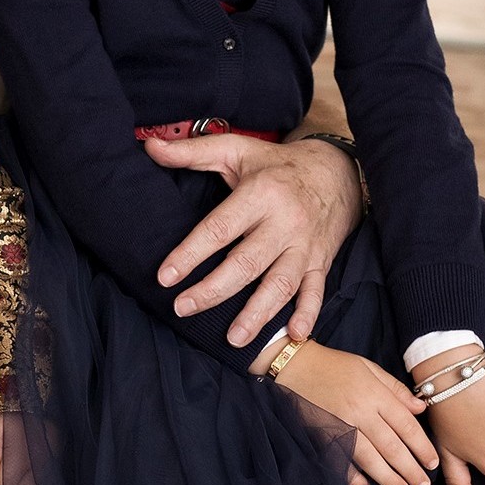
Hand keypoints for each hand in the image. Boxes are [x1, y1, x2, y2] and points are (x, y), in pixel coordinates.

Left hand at [147, 135, 361, 343]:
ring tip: (233, 338)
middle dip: (213, 290)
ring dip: (258, 314)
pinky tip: (294, 335)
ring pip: (281, 284)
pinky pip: (316, 291)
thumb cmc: (274, 164)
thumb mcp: (234, 150)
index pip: (220, 228)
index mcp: (260, 194)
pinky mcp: (321, 261)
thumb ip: (191, 152)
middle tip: (182, 308)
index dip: (190, 253)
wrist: (334, 172)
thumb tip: (149, 146)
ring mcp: (305, 245)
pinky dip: (308, 314)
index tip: (166, 276)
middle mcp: (284, 222)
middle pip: (246, 263)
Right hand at [268, 342, 437, 484]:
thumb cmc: (333, 365)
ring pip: (370, 458)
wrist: (294, 364)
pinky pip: (340, 460)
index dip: (422, 447)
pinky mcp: (322, 433)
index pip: (406, 426)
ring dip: (388, 478)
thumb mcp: (368, 367)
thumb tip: (420, 408)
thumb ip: (395, 389)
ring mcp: (340, 425)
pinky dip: (352, 476)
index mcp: (374, 393)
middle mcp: (359, 411)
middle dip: (410, 469)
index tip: (432, 463)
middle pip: (392, 447)